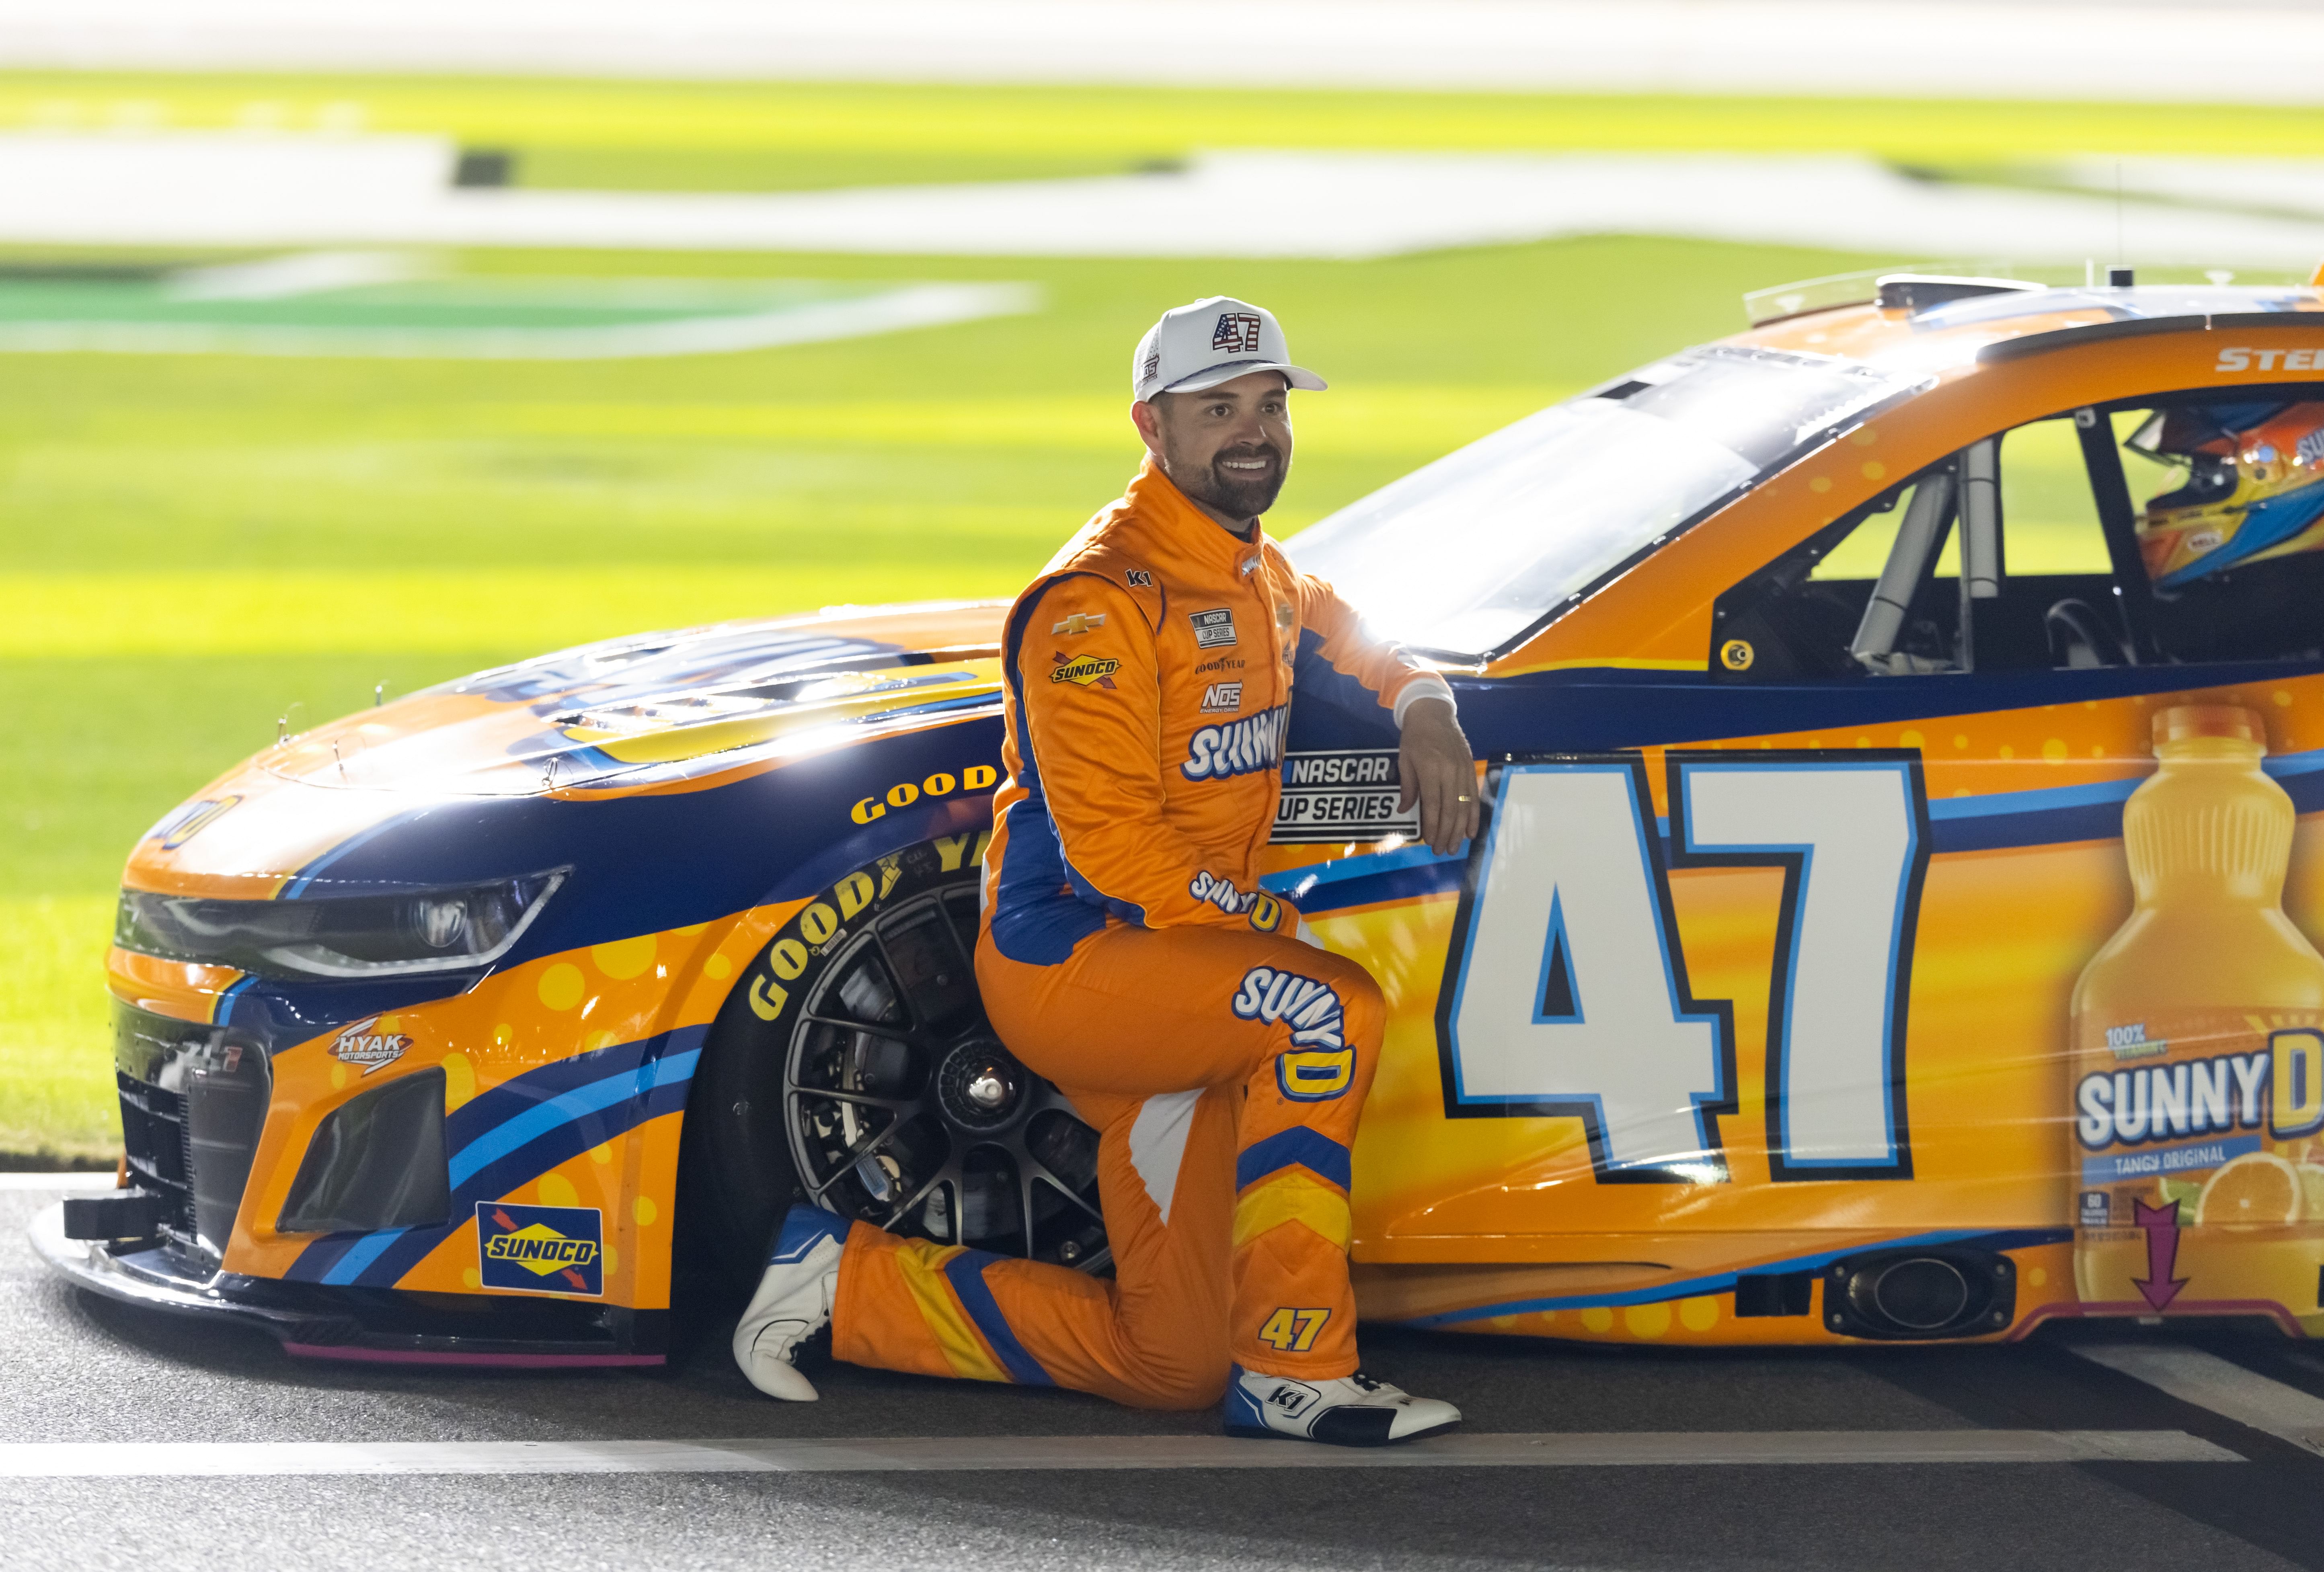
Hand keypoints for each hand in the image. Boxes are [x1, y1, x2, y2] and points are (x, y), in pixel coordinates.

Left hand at [1396, 697, 1479, 855]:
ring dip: (1461, 829)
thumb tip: (1405, 810)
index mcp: (1431, 769)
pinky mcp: (1470, 769)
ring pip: (1464, 806)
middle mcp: (1450, 771)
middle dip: (1447, 833)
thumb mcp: (1404, 760)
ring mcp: (1463, 770)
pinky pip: (1474, 796)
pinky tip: (1472, 830)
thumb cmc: (1414, 737)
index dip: (1433, 825)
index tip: (1430, 842)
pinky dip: (1474, 815)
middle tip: (1443, 851)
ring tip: (1457, 846)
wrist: (1434, 713)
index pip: (1433, 804)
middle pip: (1450, 809)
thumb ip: (1408, 787)